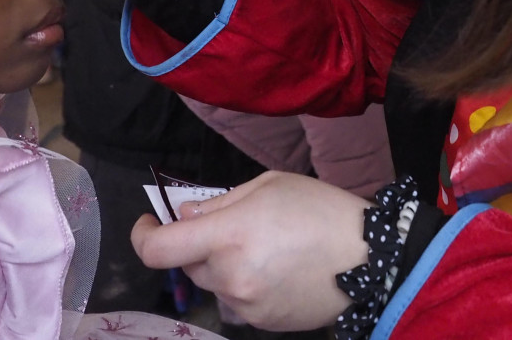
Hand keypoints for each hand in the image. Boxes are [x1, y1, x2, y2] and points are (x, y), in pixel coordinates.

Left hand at [132, 171, 368, 330]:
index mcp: (228, 235)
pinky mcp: (263, 324)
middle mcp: (230, 276)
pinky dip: (244, 283)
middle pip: (188, 264)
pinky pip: (237, 300)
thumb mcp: (267, 185)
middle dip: (198, 244)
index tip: (148, 223)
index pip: (160, 249)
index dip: (142, 236)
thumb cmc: (318, 209)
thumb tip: (185, 216)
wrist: (369, 260)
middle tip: (231, 225)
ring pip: (214, 282)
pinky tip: (276, 268)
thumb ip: (219, 202)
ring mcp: (246, 306)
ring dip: (223, 264)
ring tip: (263, 246)